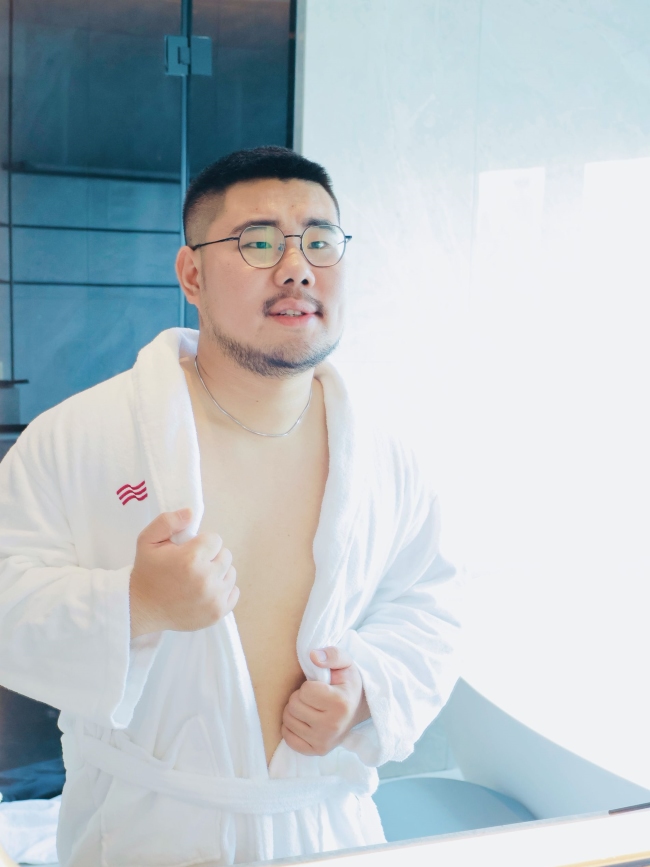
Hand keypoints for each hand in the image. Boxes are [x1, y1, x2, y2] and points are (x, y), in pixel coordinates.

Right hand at [129, 509, 238, 637]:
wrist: (141, 608)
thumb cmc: (146, 572)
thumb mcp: (147, 540)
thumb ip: (168, 521)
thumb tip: (191, 512)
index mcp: (191, 559)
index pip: (215, 539)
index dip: (202, 543)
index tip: (189, 551)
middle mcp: (206, 579)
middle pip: (226, 555)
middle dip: (211, 557)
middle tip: (193, 565)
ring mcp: (214, 598)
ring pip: (231, 573)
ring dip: (218, 573)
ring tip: (198, 578)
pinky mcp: (218, 612)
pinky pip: (234, 592)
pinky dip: (223, 590)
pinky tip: (206, 591)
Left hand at [281, 646, 369, 755]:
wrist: (359, 708)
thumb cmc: (347, 684)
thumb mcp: (345, 663)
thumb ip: (331, 655)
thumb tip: (312, 656)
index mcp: (340, 703)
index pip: (305, 691)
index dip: (309, 685)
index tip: (320, 687)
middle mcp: (332, 726)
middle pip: (293, 705)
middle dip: (300, 697)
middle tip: (313, 697)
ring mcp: (324, 742)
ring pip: (288, 720)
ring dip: (294, 710)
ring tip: (310, 707)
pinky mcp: (317, 751)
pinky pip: (289, 738)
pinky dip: (291, 727)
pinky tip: (304, 720)